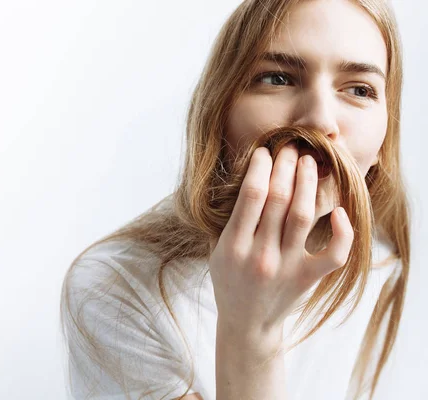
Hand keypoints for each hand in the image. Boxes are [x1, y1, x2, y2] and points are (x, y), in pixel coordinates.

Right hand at [209, 143, 353, 347]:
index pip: (252, 195)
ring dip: (309, 183)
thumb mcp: (216, 249)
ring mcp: (286, 266)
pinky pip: (334, 253)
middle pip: (279, 198)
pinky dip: (342, 231)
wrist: (247, 323)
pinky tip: (341, 211)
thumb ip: (227, 219)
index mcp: (234, 246)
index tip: (265, 151)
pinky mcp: (308, 278)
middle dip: (286, 165)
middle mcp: (260, 254)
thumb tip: (245, 177)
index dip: (261, 167)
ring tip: (309, 162)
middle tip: (290, 147)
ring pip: (304, 215)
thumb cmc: (229, 281)